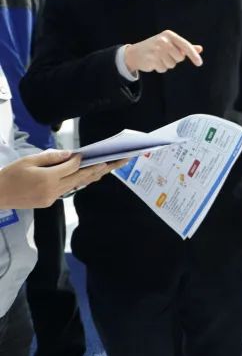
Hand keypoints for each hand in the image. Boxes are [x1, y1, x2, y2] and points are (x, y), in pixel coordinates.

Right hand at [0, 150, 124, 208]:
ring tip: (108, 168)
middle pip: (81, 178)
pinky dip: (77, 182)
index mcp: (47, 178)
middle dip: (100, 169)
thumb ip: (51, 157)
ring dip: (92, 176)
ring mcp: (51, 198)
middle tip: (118, 161)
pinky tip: (87, 176)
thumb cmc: (10, 174)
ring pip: (76, 185)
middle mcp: (53, 190)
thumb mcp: (29, 160)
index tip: (89, 154)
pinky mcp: (48, 202)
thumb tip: (71, 154)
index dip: (81, 160)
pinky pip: (67, 190)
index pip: (72, 167)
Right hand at [123, 30, 203, 74]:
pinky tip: (153, 62)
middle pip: (180, 58)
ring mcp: (156, 50)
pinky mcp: (151, 59)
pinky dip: (160, 68)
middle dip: (175, 59)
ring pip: (172, 65)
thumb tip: (200, 49)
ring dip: (167, 64)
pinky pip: (163, 69)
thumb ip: (184, 47)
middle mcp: (163, 41)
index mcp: (169, 35)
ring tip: (158, 58)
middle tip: (165, 55)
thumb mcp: (171, 43)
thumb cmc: (157, 48)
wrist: (135, 53)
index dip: (193, 55)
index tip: (199, 63)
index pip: (185, 45)